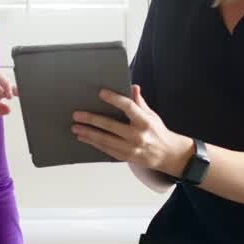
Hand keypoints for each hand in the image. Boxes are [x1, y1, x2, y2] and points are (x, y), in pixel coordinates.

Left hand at [71, 84, 191, 176]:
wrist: (167, 155)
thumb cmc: (158, 132)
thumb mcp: (152, 115)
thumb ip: (140, 102)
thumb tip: (133, 87)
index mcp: (145, 122)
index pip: (128, 107)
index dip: (114, 99)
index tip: (101, 93)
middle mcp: (138, 136)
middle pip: (110, 125)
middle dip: (91, 119)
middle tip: (77, 115)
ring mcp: (131, 148)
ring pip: (105, 140)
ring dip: (88, 133)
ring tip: (76, 127)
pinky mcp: (126, 157)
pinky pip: (106, 149)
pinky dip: (93, 143)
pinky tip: (84, 138)